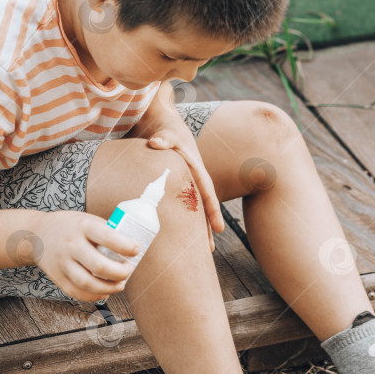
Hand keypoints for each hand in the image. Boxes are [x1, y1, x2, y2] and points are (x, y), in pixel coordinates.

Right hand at [34, 211, 140, 301]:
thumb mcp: (88, 220)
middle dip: (120, 272)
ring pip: (87, 283)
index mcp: (82, 226)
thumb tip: (133, 248)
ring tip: (120, 285)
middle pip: (99, 266)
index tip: (136, 250)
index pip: (107, 237)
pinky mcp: (57, 277)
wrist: (38, 234)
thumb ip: (106, 232)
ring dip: (109, 288)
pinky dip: (94, 296)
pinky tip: (105, 292)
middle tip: (128, 271)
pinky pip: (77, 292)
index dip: (125, 246)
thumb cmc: (72, 226)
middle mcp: (71, 244)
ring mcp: (62, 262)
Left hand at [147, 118, 223, 252]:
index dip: (212, 211)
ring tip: (197, 250)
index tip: (218, 229)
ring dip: (194, 228)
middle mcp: (193, 179)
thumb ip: (163, 138)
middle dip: (206, 228)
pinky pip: (178, 206)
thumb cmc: (164, 128)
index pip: (206, 193)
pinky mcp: (174, 186)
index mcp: (195, 170)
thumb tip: (156, 143)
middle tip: (209, 250)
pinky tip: (174, 235)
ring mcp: (184, 184)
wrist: (160, 122)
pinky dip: (179, 220)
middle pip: (202, 207)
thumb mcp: (166, 131)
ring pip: (191, 210)